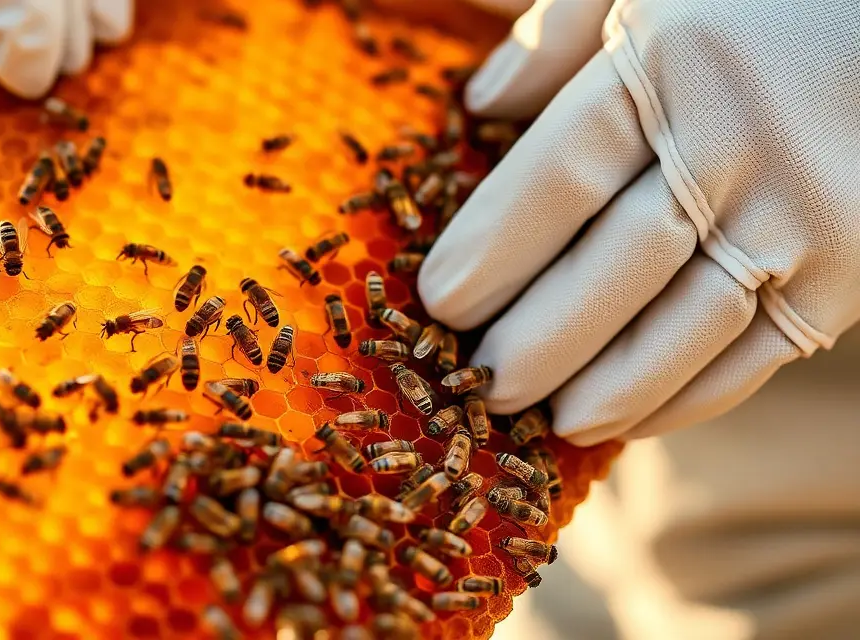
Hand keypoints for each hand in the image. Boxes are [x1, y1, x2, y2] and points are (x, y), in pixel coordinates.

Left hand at [419, 0, 859, 444]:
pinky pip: (757, 354)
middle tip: (477, 381)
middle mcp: (739, 148)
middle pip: (613, 269)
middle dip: (534, 339)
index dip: (491, 253)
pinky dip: (686, 398)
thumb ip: (558, 32)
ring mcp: (804, 218)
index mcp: (672, 67)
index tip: (437, 301)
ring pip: (683, 330)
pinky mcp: (854, 273)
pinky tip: (626, 417)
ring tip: (540, 420)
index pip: (558, 180)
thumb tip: (480, 104)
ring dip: (603, 389)